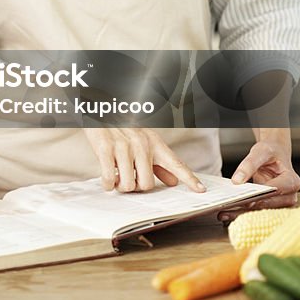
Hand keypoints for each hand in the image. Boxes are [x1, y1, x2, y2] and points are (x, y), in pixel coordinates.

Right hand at [83, 128, 206, 192]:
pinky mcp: (105, 149)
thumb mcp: (143, 141)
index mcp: (154, 143)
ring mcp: (123, 146)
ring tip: (116, 178)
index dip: (189, 178)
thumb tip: (174, 181)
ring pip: (128, 184)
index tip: (201, 190)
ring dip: (120, 186)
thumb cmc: (121, 128)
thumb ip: (158, 164)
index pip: (175, 163)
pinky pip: (109, 178)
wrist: (99, 110)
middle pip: (147, 184)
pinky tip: (107, 179)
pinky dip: (107, 184)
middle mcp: (141, 144)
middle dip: (136, 187)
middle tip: (129, 180)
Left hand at [218, 138, 299, 222]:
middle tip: (230, 207)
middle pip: (269, 205)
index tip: (247, 199)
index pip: (276, 190)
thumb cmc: (271, 153)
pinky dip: (241, 213)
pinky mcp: (270, 206)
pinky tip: (227, 213)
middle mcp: (289, 195)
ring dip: (242, 214)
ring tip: (224, 214)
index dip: (261, 195)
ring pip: (261, 211)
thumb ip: (249, 164)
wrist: (274, 154)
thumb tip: (237, 180)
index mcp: (291, 181)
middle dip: (249, 207)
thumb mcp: (260, 152)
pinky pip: (256, 211)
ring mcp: (280, 203)